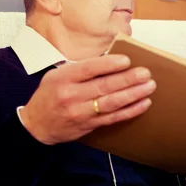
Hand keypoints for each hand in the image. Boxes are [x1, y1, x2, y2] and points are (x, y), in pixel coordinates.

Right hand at [20, 54, 155, 144]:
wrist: (36, 125)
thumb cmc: (49, 95)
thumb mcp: (56, 75)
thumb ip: (80, 69)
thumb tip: (109, 60)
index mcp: (63, 78)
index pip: (89, 69)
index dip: (109, 64)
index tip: (127, 60)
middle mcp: (72, 95)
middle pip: (104, 86)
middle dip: (128, 79)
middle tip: (146, 73)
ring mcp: (81, 112)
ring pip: (111, 103)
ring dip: (133, 94)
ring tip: (149, 86)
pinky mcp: (89, 125)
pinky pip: (113, 118)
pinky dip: (130, 111)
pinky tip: (143, 103)